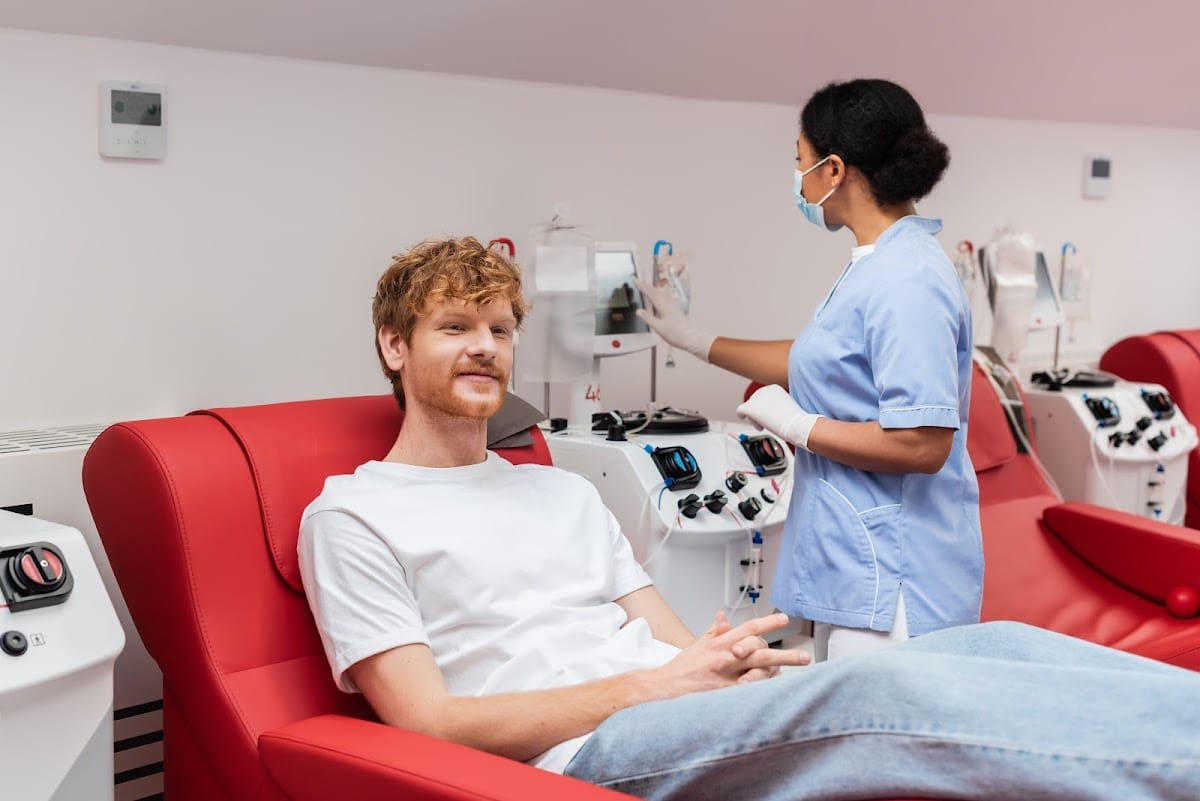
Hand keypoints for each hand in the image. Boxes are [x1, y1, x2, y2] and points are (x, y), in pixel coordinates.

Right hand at [634, 278, 714, 361]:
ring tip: (647, 287)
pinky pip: (666, 296)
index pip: (651, 293)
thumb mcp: (658, 327)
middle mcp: (668, 302)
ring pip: (662, 292)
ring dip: (654, 288)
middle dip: (647, 286)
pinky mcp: (676, 308)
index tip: (636, 280)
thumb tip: (638, 311)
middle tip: (639, 281)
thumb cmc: (675, 333)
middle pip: (656, 291)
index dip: (643, 286)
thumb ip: (648, 318)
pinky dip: (660, 293)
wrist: (689, 337)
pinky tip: (661, 295)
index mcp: (663, 306)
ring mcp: (673, 304)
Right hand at [652, 612, 808, 698]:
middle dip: (785, 654)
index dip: (768, 623)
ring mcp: (727, 678)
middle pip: (761, 652)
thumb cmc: (682, 668)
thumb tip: (723, 617)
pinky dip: (764, 691)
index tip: (783, 619)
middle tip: (805, 657)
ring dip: (780, 673)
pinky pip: (750, 692)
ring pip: (759, 672)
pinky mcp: (726, 695)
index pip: (748, 629)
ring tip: (794, 674)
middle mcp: (726, 658)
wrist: (665, 687)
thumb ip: (715, 632)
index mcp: (720, 643)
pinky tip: (778, 693)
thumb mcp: (698, 645)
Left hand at [736, 384, 821, 450]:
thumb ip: (776, 407)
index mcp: (774, 388)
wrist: (796, 425)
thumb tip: (769, 412)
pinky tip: (742, 418)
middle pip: (755, 402)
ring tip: (763, 426)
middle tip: (767, 424)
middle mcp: (764, 390)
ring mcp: (756, 398)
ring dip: (754, 418)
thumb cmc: (795, 420)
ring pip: (749, 408)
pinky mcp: (750, 407)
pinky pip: (740, 410)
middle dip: (759, 414)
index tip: (771, 417)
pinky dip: (741, 415)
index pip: (763, 398)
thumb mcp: (788, 408)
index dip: (766, 409)